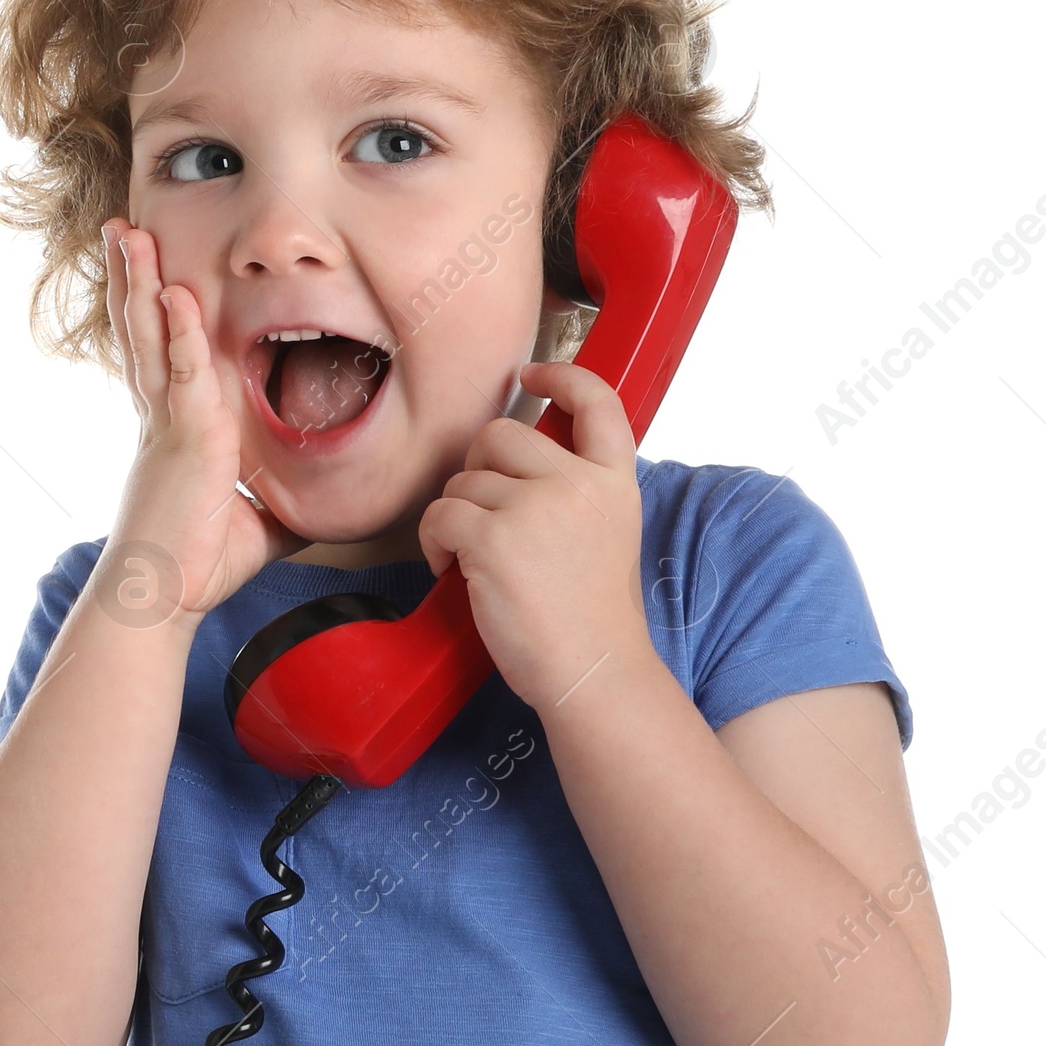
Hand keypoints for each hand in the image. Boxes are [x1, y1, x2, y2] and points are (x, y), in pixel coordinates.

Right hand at [96, 221, 307, 628]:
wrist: (160, 597)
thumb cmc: (199, 566)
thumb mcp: (256, 525)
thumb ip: (281, 503)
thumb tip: (318, 505)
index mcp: (175, 431)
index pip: (162, 356)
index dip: (153, 313)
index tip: (152, 273)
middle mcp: (163, 418)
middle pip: (142, 331)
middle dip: (132, 278)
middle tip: (124, 229)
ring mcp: (168, 424)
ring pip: (149, 337)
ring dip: (140, 282)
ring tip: (128, 232)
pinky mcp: (184, 439)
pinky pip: (181, 374)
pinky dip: (176, 332)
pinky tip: (172, 294)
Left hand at [418, 359, 651, 711]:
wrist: (593, 672)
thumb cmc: (592, 622)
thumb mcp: (608, 538)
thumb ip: (576, 493)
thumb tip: (515, 468)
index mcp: (613, 482)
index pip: (596, 402)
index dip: (562, 376)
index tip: (534, 373)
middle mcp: (576, 483)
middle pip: (503, 434)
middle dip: (479, 468)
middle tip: (481, 514)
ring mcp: (534, 506)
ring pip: (464, 478)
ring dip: (454, 515)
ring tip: (470, 560)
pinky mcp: (491, 536)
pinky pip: (438, 514)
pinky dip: (432, 542)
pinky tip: (448, 570)